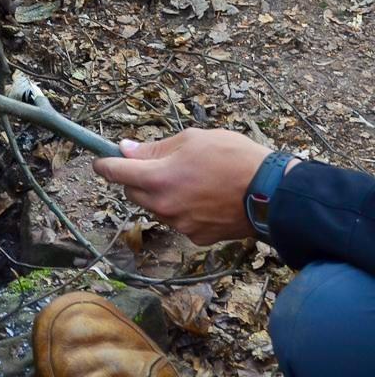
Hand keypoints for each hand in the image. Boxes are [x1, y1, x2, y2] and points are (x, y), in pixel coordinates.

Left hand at [92, 128, 276, 244]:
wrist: (274, 194)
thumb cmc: (234, 158)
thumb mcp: (192, 139)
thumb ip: (155, 148)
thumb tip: (127, 150)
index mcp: (157, 179)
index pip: (114, 173)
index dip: (104, 164)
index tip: (100, 160)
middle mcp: (163, 206)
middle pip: (132, 192)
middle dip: (137, 178)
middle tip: (159, 164)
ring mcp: (179, 225)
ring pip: (155, 207)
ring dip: (160, 194)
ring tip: (190, 179)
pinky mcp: (197, 237)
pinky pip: (177, 220)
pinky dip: (182, 209)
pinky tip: (203, 197)